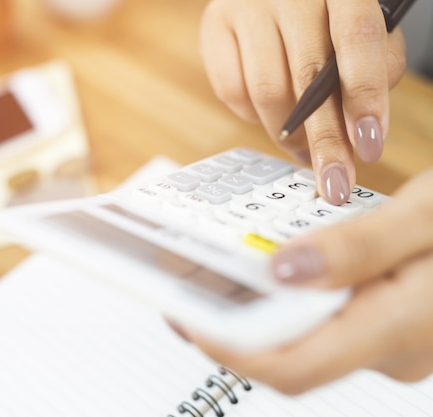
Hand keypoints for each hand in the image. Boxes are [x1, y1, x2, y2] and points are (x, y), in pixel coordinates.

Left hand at [169, 169, 432, 393]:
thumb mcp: (427, 215)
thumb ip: (358, 247)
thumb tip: (283, 271)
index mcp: (400, 327)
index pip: (291, 365)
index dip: (228, 346)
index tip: (183, 311)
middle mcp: (391, 348)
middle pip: (288, 353)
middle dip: (229, 323)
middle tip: (186, 280)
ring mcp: (390, 341)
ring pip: (304, 336)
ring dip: (256, 308)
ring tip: (218, 265)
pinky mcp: (386, 324)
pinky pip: (324, 320)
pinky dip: (289, 298)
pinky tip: (273, 265)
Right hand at [200, 0, 405, 204]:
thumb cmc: (324, 12)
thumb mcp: (363, 23)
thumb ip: (376, 64)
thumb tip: (362, 125)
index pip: (356, 38)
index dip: (364, 96)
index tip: (369, 145)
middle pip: (307, 78)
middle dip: (325, 140)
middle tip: (334, 182)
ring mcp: (246, 6)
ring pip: (266, 92)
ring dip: (289, 134)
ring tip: (306, 150)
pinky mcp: (214, 25)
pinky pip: (231, 91)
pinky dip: (253, 114)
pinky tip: (270, 112)